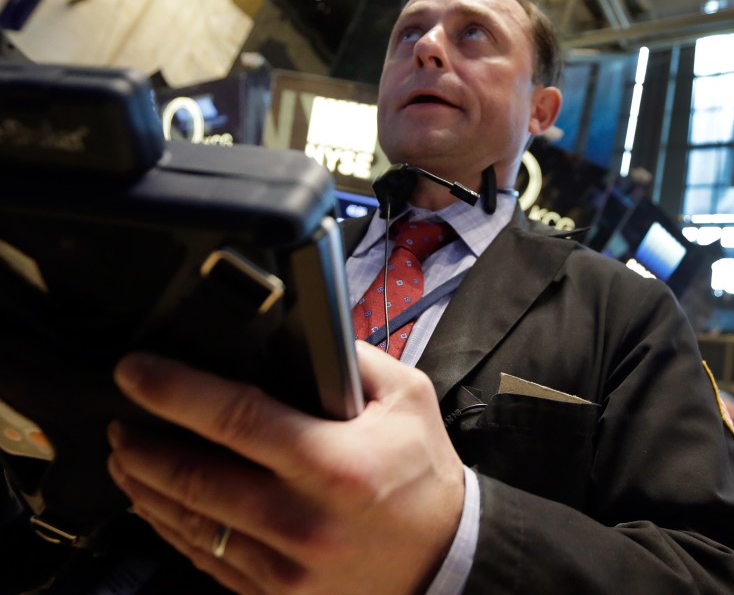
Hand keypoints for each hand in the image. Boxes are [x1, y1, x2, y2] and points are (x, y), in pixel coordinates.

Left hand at [107, 341, 464, 594]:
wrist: (443, 560)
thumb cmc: (423, 475)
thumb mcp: (409, 399)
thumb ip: (354, 359)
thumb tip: (298, 330)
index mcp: (334, 462)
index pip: (234, 417)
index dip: (173, 389)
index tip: (136, 370)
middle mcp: (302, 518)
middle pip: (191, 476)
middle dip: (141, 443)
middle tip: (123, 418)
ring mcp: (283, 565)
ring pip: (186, 523)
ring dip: (144, 486)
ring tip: (128, 456)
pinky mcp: (274, 593)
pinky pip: (205, 560)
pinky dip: (171, 527)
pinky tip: (159, 504)